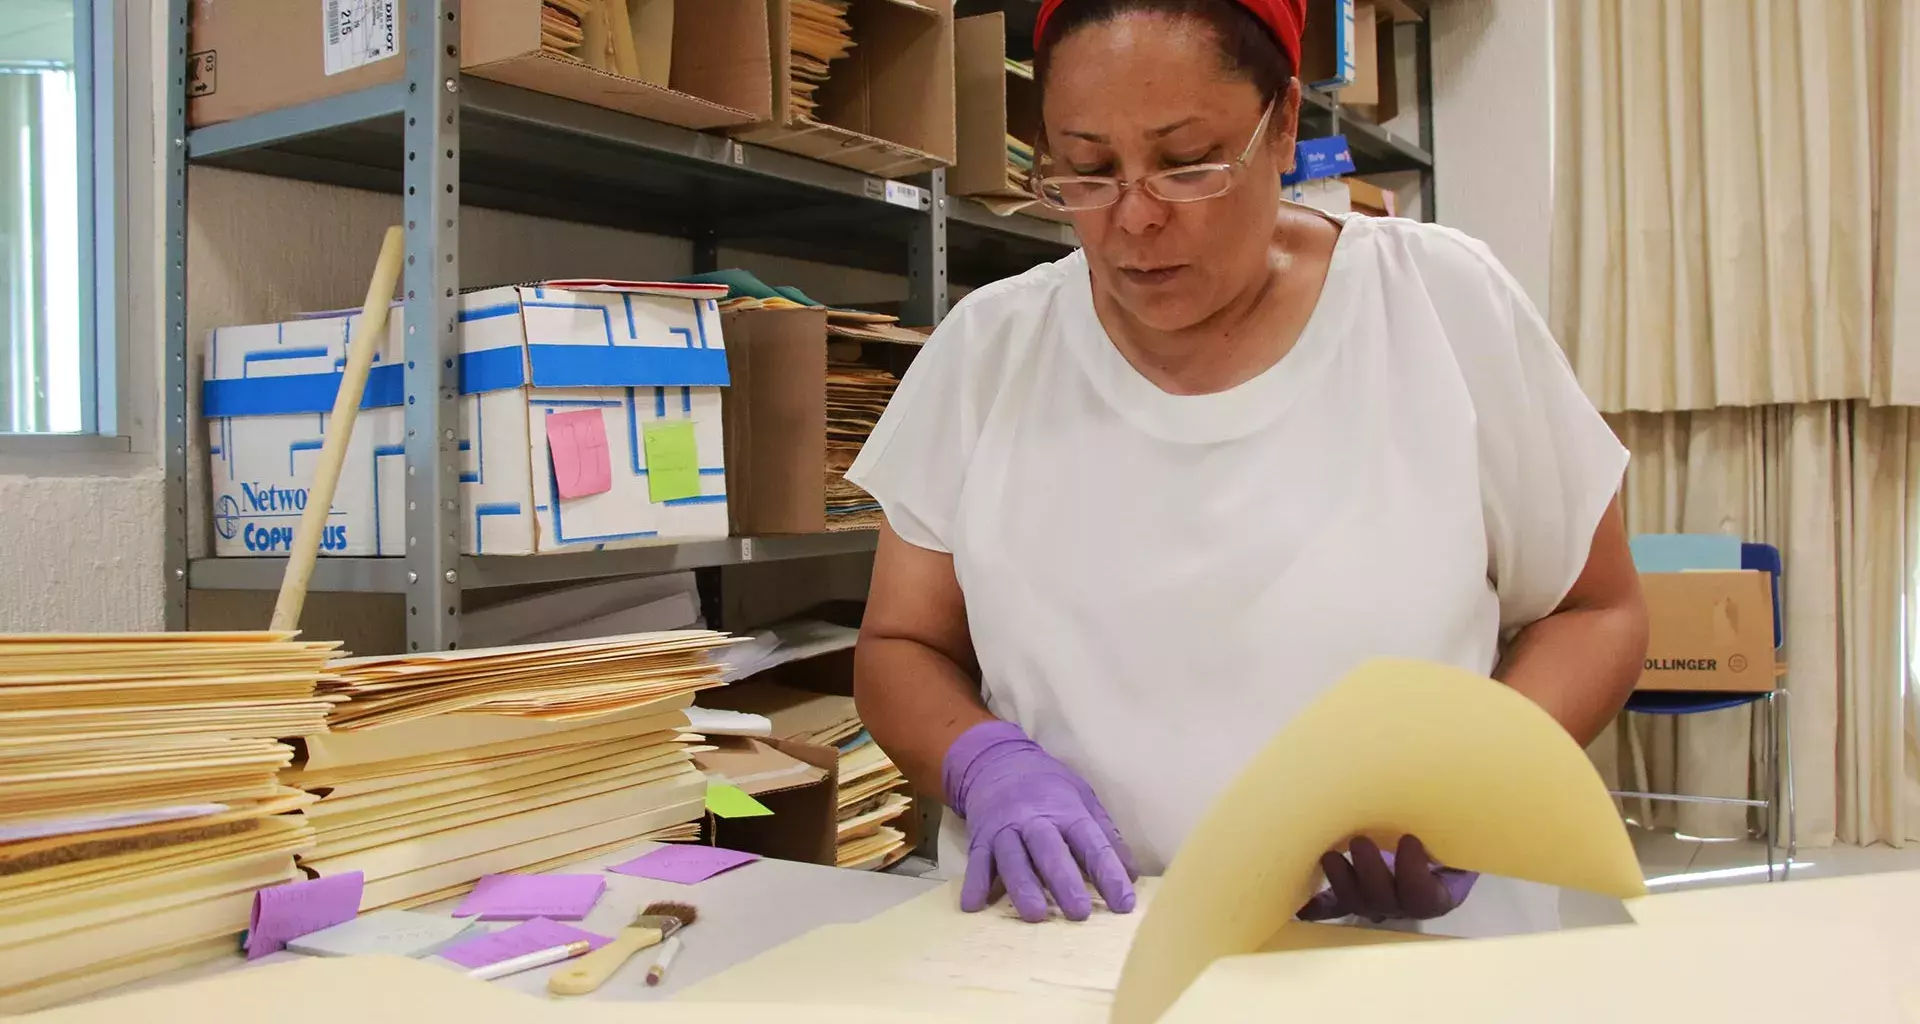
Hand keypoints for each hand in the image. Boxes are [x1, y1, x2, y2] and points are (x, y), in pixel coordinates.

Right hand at [942, 720, 1137, 922]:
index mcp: (1067, 810)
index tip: (1125, 904)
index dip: (1110, 874)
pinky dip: (974, 883)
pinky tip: (974, 905)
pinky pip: (977, 862)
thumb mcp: (1084, 799)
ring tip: (1035, 914)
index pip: (1092, 844)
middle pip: (1050, 851)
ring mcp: (1004, 829)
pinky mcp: (980, 838)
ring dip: (1023, 886)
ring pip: (1013, 859)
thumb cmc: (1048, 786)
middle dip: (1064, 881)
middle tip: (1079, 913)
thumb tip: (1131, 874)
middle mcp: (1034, 820)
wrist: (998, 762)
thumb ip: (1106, 835)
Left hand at [1297, 835, 1476, 922]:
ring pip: (1355, 903)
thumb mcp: (1454, 834)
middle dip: (1370, 873)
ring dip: (1341, 881)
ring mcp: (1376, 903)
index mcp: (1438, 894)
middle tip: (1360, 841)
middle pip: (1384, 902)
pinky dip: (1317, 906)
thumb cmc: (1446, 835)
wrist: (1435, 842)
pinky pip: (1333, 906)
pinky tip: (1301, 906)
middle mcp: (1404, 905)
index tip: (1408, 839)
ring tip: (1330, 856)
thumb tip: (1440, 802)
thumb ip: (1445, 829)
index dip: (1413, 872)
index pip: (1424, 897)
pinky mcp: (1352, 897)